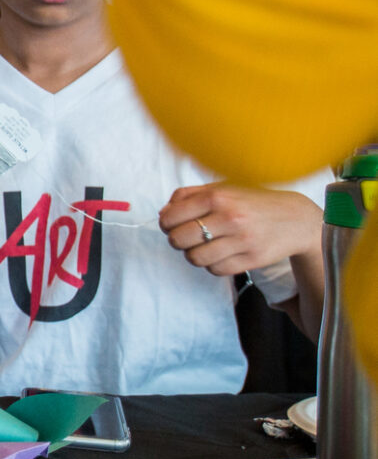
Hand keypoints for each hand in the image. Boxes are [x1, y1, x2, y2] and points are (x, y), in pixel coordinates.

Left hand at [159, 182, 324, 277]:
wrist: (296, 218)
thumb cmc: (252, 201)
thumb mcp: (222, 188)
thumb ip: (188, 195)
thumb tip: (163, 213)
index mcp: (218, 196)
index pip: (170, 218)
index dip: (166, 224)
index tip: (172, 224)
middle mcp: (229, 217)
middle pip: (178, 240)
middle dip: (177, 240)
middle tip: (187, 237)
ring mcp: (242, 240)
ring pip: (195, 258)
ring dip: (194, 254)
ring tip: (205, 246)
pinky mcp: (252, 259)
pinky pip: (215, 270)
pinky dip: (213, 265)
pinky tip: (221, 254)